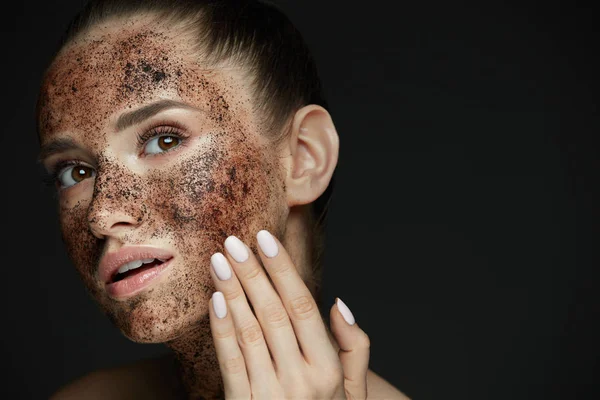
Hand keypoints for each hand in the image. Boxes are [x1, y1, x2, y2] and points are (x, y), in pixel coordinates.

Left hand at [208, 230, 369, 398]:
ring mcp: (272, 396)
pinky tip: (215, 300)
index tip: (265, 239)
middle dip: (252, 273)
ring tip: (219, 261)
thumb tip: (339, 303)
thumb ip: (355, 347)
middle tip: (234, 241)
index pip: (302, 306)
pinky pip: (230, 363)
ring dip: (232, 292)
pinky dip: (221, 330)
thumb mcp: (354, 390)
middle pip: (272, 313)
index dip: (282, 269)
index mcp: (329, 368)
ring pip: (249, 332)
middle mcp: (302, 379)